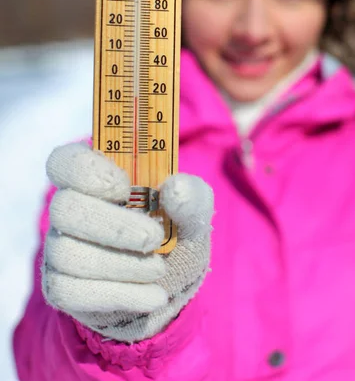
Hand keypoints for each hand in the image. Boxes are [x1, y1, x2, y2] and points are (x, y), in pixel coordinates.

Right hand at [42, 142, 213, 342]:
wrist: (172, 285)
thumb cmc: (176, 233)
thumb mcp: (193, 212)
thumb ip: (190, 195)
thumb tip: (176, 188)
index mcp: (95, 174)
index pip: (65, 160)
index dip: (86, 171)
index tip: (124, 187)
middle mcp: (69, 207)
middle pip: (64, 209)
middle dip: (114, 226)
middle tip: (154, 237)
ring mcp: (60, 247)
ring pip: (67, 253)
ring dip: (121, 264)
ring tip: (159, 269)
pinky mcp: (62, 286)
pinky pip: (70, 291)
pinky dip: (120, 295)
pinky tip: (155, 296)